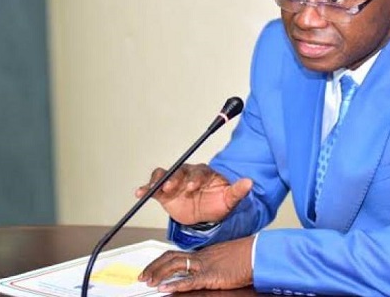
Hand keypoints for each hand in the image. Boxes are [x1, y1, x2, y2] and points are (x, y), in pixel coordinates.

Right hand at [135, 163, 252, 224]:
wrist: (205, 217)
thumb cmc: (217, 204)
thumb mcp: (229, 200)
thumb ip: (237, 191)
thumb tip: (249, 182)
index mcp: (205, 174)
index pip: (199, 172)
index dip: (195, 179)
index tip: (192, 187)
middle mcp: (188, 174)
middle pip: (180, 171)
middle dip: (175, 178)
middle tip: (172, 187)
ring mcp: (175, 182)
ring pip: (165, 175)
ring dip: (159, 181)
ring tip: (154, 189)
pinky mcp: (164, 192)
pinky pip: (154, 187)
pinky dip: (146, 188)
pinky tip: (140, 192)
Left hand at [138, 235, 254, 291]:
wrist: (258, 254)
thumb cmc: (247, 257)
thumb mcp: (226, 258)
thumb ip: (213, 263)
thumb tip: (206, 272)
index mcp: (204, 254)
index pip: (176, 255)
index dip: (161, 262)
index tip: (151, 268)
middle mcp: (201, 257)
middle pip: (171, 258)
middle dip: (154, 267)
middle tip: (143, 276)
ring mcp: (205, 266)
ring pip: (175, 266)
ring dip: (159, 274)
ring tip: (148, 281)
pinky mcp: (212, 276)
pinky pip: (189, 280)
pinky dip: (175, 284)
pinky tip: (165, 288)